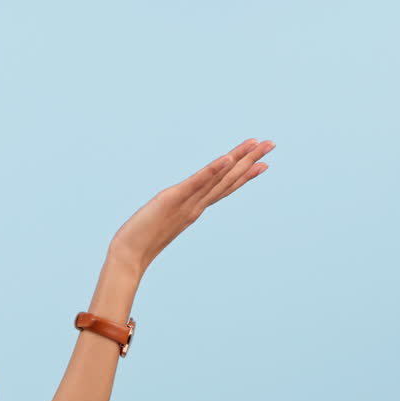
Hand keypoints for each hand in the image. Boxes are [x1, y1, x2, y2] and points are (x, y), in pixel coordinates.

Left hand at [109, 138, 274, 271]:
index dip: (244, 175)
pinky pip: (196, 183)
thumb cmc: (140, 242)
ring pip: (218, 178)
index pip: (223, 188)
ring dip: (238, 160)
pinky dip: (212, 171)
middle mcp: (196, 205)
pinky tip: (226, 158)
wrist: (128, 256)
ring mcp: (187, 202)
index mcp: (194, 209)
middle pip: (228, 179)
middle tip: (271, 144)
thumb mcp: (160, 222)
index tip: (263, 163)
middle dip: (250, 161)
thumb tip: (173, 211)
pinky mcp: (172, 199)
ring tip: (256, 144)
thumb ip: (169, 216)